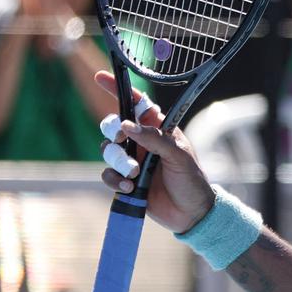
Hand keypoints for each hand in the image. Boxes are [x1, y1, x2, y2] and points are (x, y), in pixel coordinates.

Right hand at [96, 71, 215, 233]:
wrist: (191, 214)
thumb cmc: (191, 181)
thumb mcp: (179, 157)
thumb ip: (156, 139)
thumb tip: (128, 126)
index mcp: (158, 130)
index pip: (136, 104)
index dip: (118, 89)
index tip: (100, 77)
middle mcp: (142, 142)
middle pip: (113, 125)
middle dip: (113, 131)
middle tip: (122, 141)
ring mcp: (131, 161)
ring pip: (108, 150)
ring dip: (118, 162)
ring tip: (135, 175)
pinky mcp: (124, 180)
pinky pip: (107, 174)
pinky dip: (114, 180)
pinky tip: (130, 188)